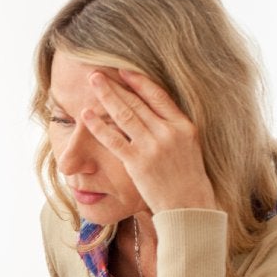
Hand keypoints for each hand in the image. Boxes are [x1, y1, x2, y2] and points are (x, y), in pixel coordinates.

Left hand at [82, 69, 216, 212]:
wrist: (189, 206)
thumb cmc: (188, 178)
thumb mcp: (189, 146)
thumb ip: (173, 127)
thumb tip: (153, 111)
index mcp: (183, 125)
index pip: (158, 96)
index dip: (139, 81)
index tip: (123, 70)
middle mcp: (168, 132)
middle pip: (137, 102)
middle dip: (115, 85)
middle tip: (97, 72)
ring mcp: (152, 147)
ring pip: (124, 115)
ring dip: (106, 96)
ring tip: (92, 82)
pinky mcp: (138, 163)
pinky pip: (114, 140)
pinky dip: (98, 126)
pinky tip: (86, 114)